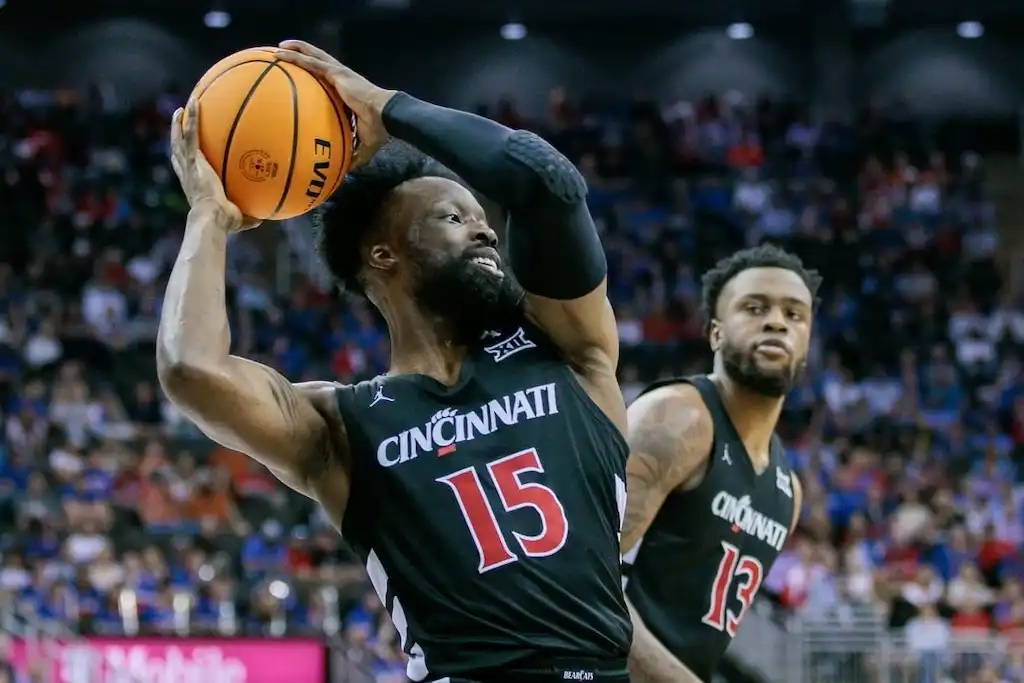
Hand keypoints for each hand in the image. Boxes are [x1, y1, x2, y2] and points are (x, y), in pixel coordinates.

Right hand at [170, 99, 259, 231]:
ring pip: (180, 138)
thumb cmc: (224, 223)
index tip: (187, 151)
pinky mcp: (194, 160)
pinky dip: (191, 118)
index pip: (186, 169)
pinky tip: (194, 102)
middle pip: (178, 150)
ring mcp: (189, 165)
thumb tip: (264, 219)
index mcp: (195, 185)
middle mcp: (188, 173)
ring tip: (184, 107)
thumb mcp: (238, 219)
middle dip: (178, 135)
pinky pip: (191, 134)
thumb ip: (249, 217)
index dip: (184, 159)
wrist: (212, 218)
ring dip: (181, 121)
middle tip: (180, 122)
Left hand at [274, 40, 395, 169]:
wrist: (385, 115)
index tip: (305, 79)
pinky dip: (295, 56)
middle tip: (286, 54)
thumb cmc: (378, 129)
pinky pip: (310, 62)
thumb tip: (346, 171)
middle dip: (304, 56)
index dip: (318, 78)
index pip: (329, 82)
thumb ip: (354, 155)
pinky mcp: (335, 72)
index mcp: (347, 92)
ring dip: (297, 50)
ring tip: (279, 47)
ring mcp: (338, 73)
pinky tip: (280, 53)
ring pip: (313, 56)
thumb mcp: (364, 145)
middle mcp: (342, 79)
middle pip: (319, 63)